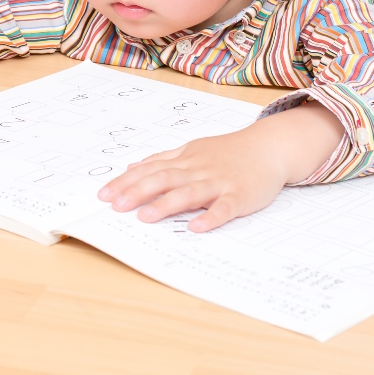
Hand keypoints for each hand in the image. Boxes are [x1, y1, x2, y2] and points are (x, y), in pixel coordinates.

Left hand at [96, 104, 346, 231]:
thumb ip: (164, 158)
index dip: (126, 182)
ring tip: (145, 217)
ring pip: (189, 192)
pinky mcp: (240, 195)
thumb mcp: (193, 149)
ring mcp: (219, 182)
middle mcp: (198, 169)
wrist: (269, 146)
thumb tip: (133, 166)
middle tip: (115, 206)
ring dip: (166, 204)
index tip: (104, 195)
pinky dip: (211, 217)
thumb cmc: (229, 151)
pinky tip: (197, 228)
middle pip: (164, 179)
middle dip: (138, 192)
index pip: (150, 170)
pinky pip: (224, 207)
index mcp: (185, 160)